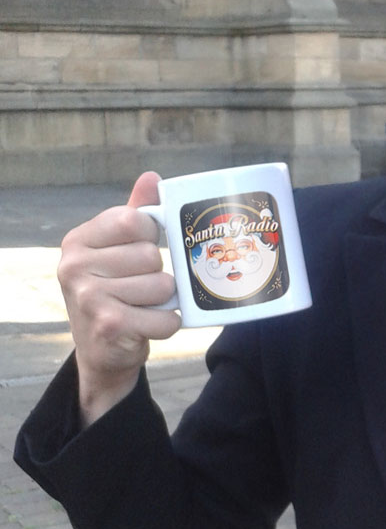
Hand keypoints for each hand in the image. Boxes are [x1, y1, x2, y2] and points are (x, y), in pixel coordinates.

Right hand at [58, 172, 180, 426]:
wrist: (102, 350)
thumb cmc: (115, 291)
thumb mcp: (118, 249)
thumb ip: (135, 213)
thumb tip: (152, 177)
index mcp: (78, 240)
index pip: (136, 221)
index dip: (150, 237)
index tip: (139, 252)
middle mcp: (75, 266)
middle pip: (152, 256)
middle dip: (157, 274)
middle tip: (139, 288)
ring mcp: (88, 297)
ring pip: (162, 285)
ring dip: (164, 300)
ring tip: (142, 306)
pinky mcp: (109, 325)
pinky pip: (166, 317)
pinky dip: (166, 324)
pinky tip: (147, 325)